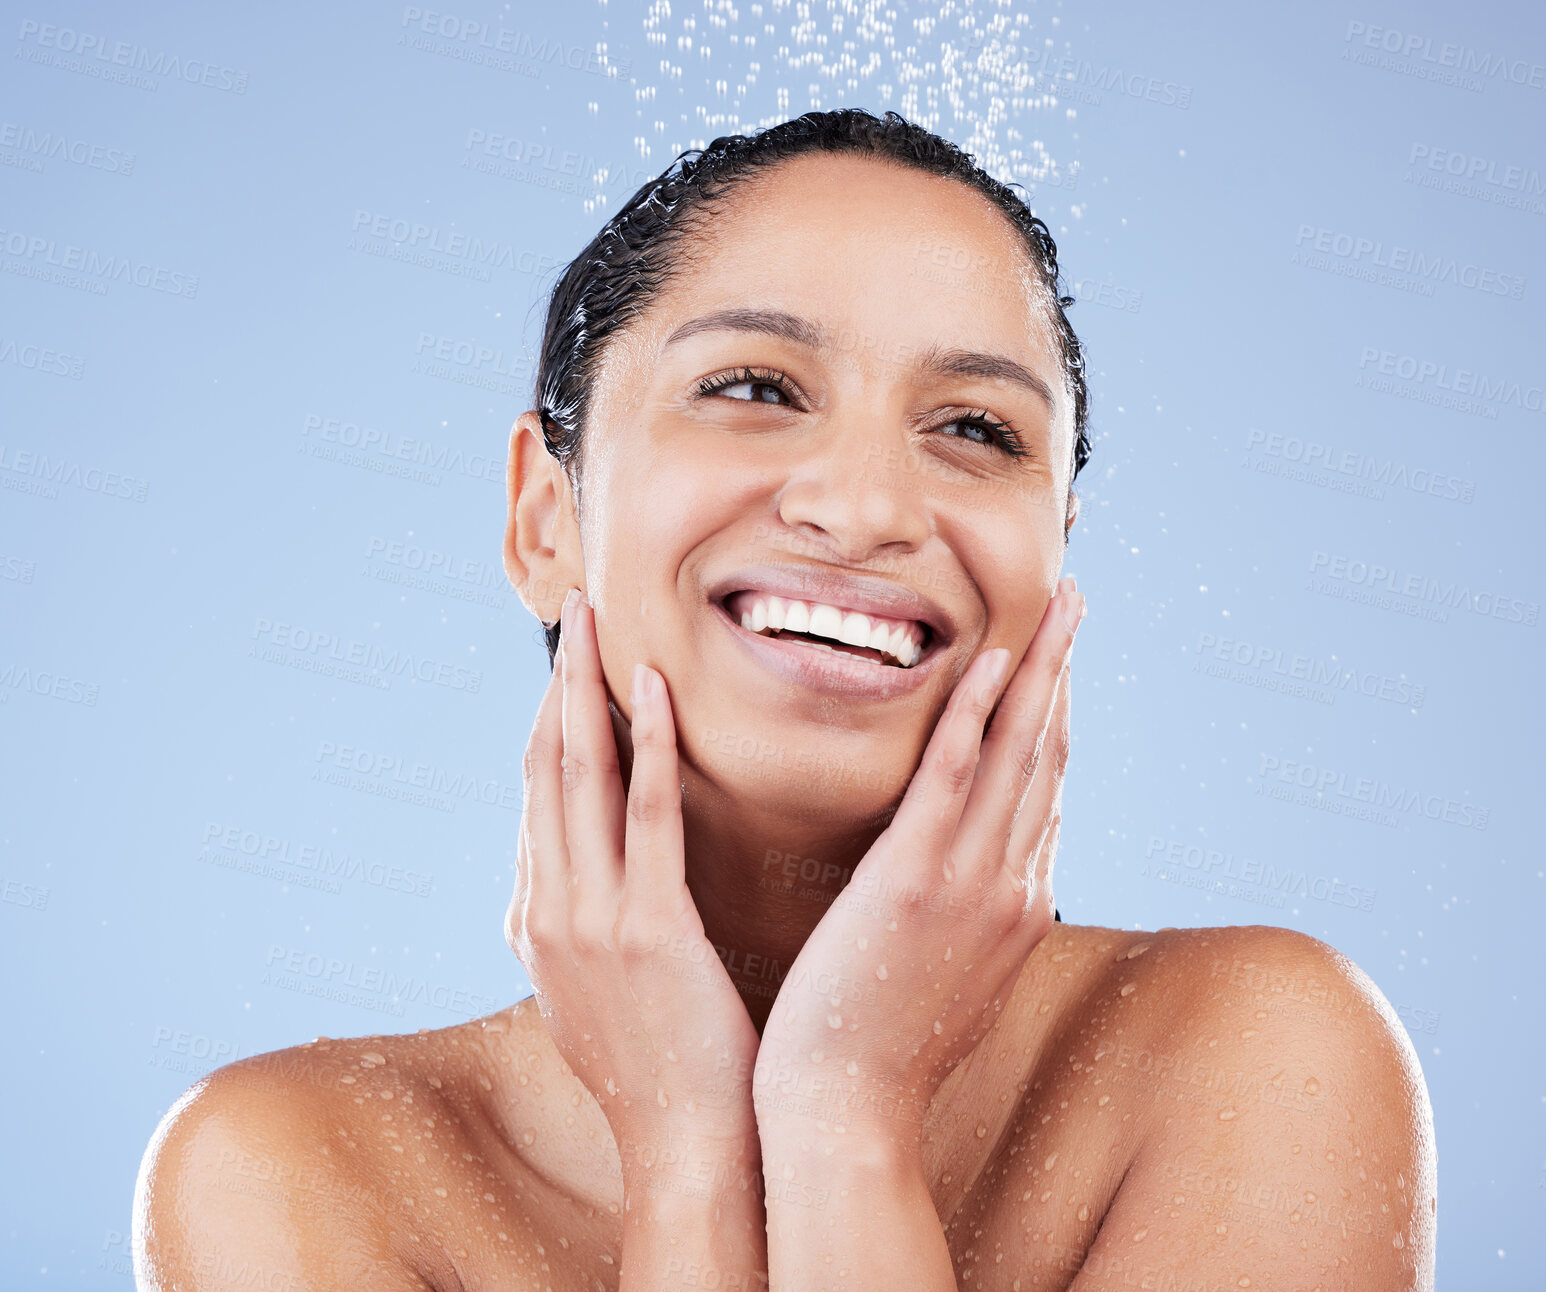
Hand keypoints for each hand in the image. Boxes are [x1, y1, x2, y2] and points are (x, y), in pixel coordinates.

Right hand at [507, 589, 762, 1156]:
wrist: (684, 1146)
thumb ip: (577, 928)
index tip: (569, 659)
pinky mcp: (650, 929)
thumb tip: (570, 883)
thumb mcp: (592, 993)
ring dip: (587, 688)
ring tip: (597, 618)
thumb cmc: (658, 1068)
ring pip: (579, 776)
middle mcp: (548, 909)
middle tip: (576, 607)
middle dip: (557, 680)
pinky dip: (647, 743)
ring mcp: (591, 919)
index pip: (536, 794)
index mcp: (535, 919)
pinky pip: (646, 815)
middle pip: (544, 767)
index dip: (550, 717)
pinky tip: (654, 687)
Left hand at [754, 577, 1083, 1140]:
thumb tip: (980, 887)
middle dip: (1064, 674)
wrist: (849, 1115)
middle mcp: (1012, 887)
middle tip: (1078, 604)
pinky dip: (976, 714)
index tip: (1057, 661)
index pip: (1043, 791)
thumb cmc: (880, 1048)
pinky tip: (990, 659)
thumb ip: (970, 921)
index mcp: (1016, 906)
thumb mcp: (950, 980)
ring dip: (1040, 669)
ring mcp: (972, 884)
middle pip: (1047, 757)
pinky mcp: (915, 881)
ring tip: (1060, 603)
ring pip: (1016, 754)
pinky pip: (953, 778)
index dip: (1054, 717)